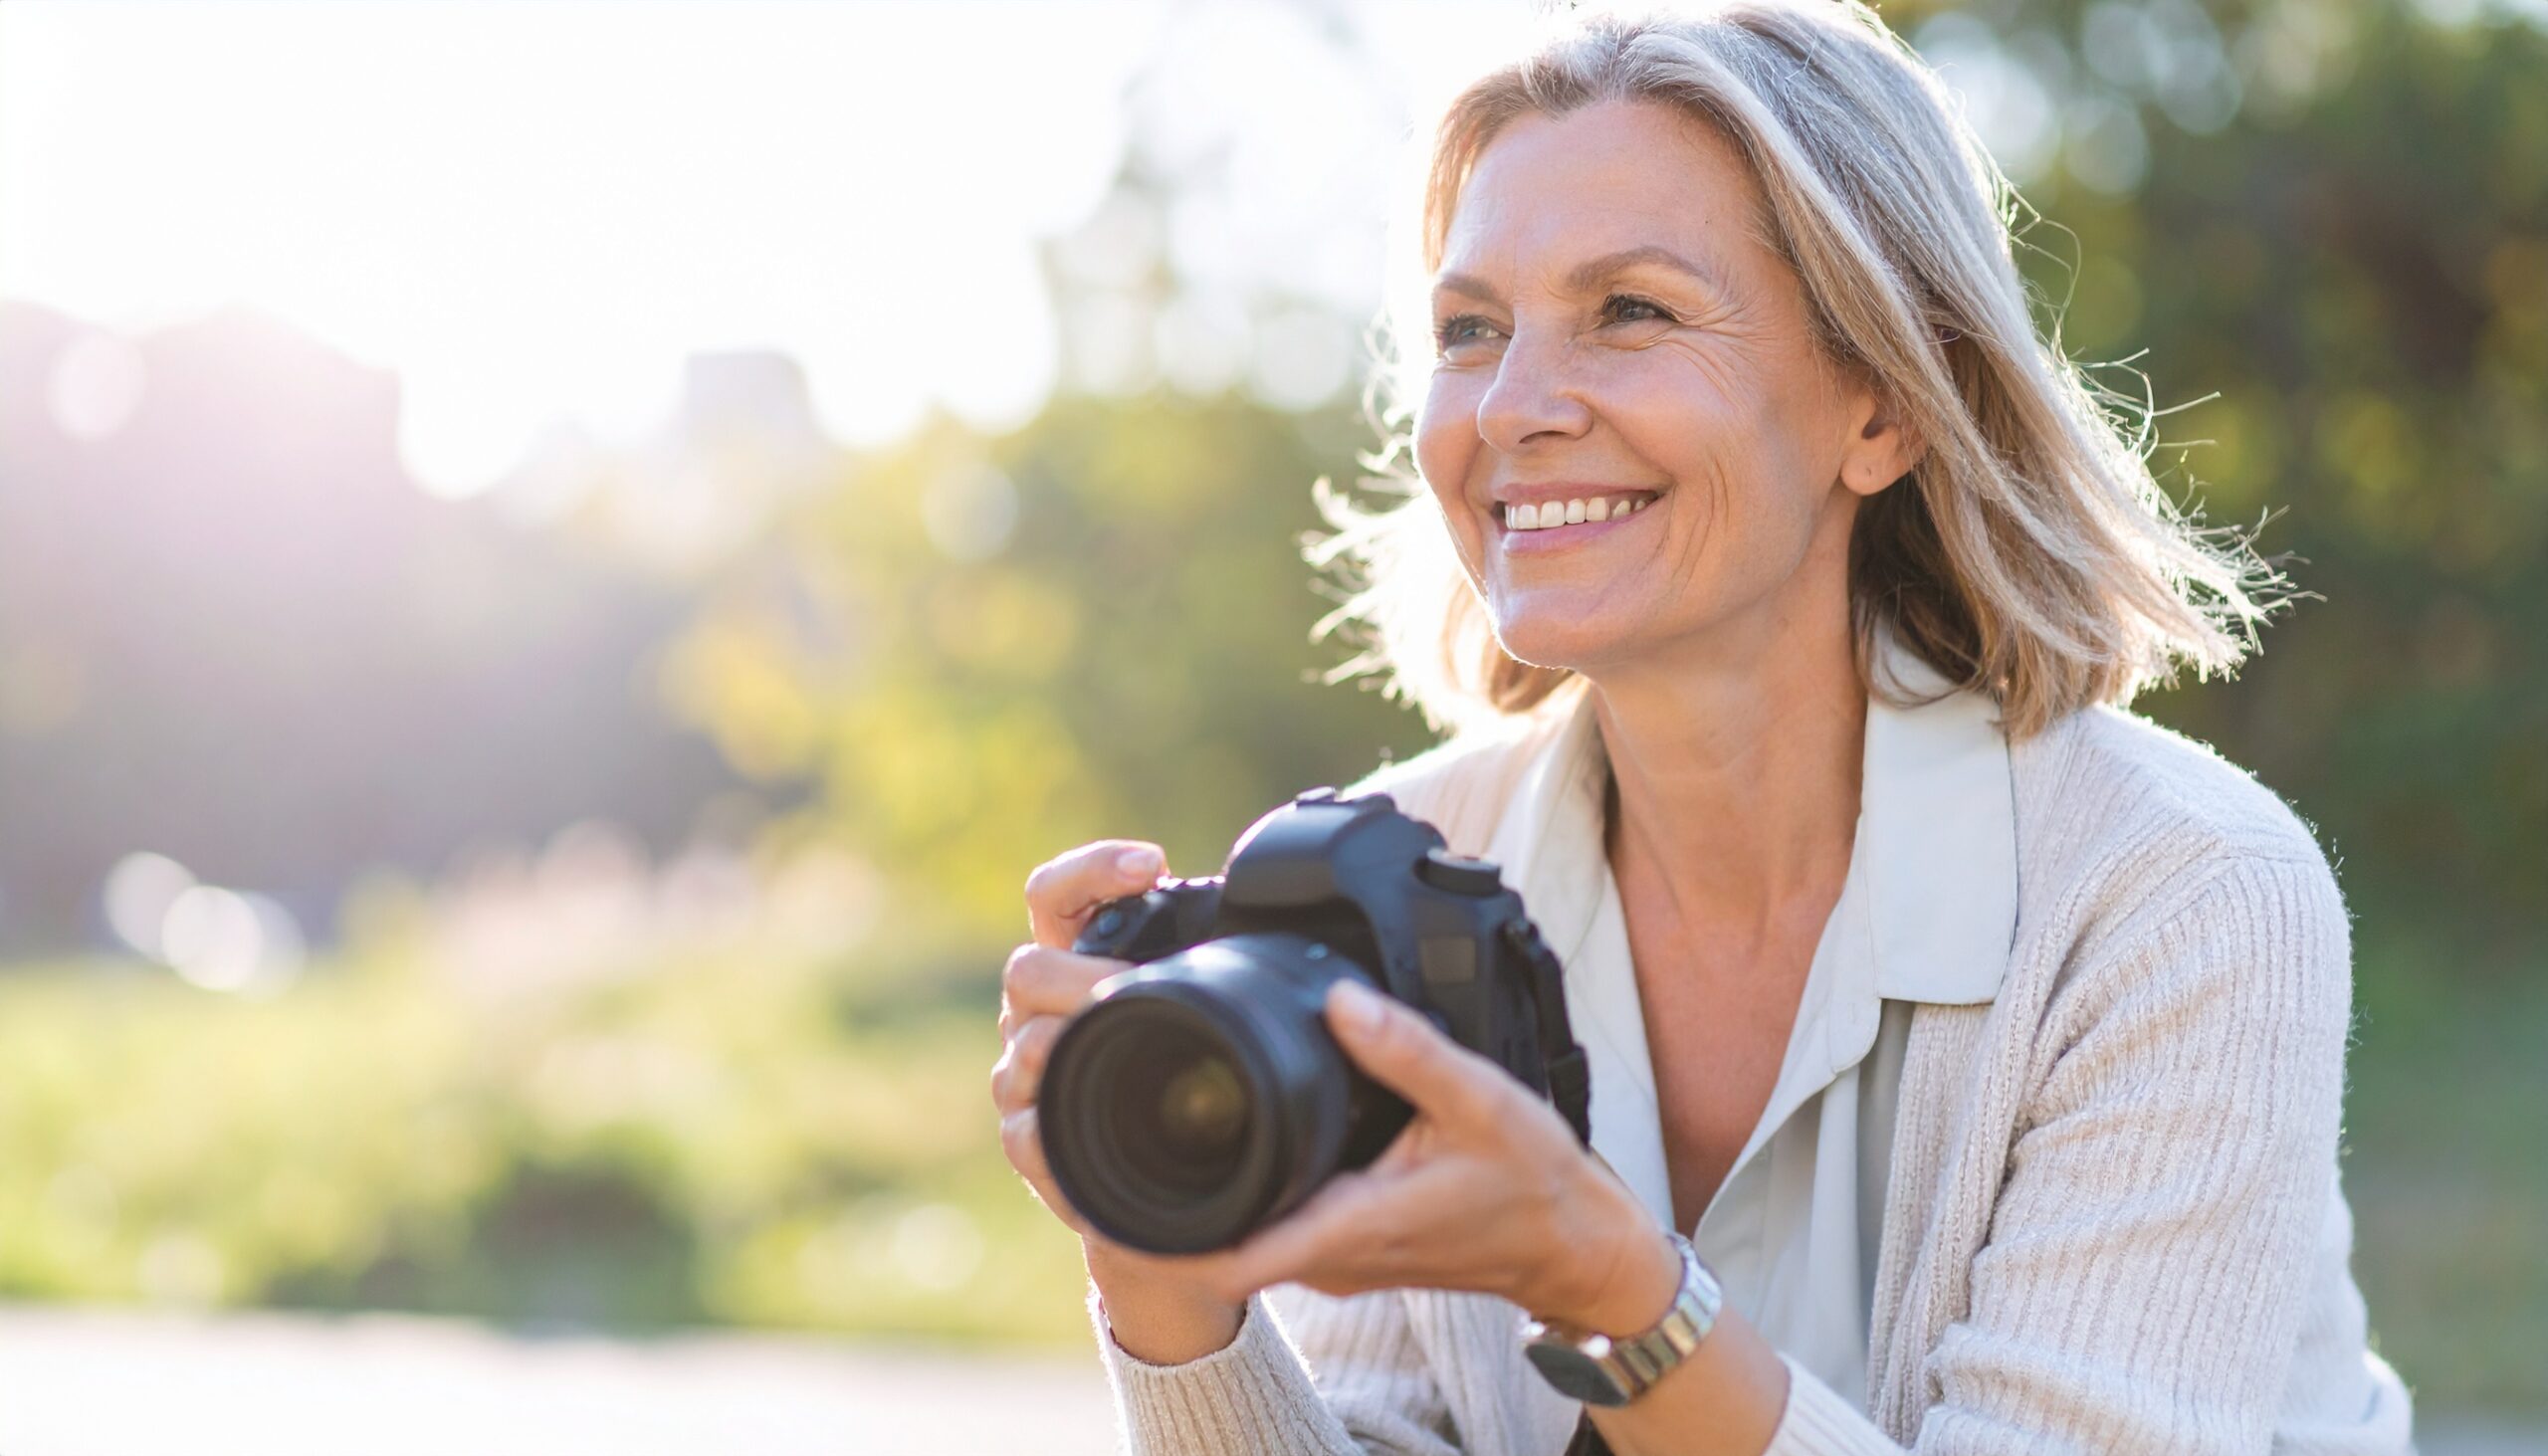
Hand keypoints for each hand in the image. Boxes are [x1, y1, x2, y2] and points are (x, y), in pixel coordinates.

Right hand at [991, 838, 1245, 1361]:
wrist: (1183, 1199)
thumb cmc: (1206, 1093)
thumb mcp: (1216, 1016)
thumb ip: (1222, 964)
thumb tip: (1281, 908)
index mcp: (1081, 965)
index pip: (1055, 895)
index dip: (1092, 869)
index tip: (1153, 863)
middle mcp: (1041, 1014)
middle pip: (1027, 969)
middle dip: (1083, 974)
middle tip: (1135, 985)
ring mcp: (1027, 1077)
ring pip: (1025, 1046)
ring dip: (1077, 1047)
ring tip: (1127, 1051)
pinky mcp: (1033, 1143)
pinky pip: (1028, 1132)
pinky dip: (1066, 1130)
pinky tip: (1103, 1132)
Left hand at [1153, 979, 1676, 1334]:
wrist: (1574, 1245)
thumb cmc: (1534, 1183)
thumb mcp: (1480, 1098)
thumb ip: (1407, 1049)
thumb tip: (1336, 997)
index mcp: (1347, 1225)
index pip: (1222, 1251)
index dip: (1160, 1218)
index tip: (1124, 1159)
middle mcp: (1328, 1255)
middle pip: (1214, 1231)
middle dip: (1173, 1177)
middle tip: (1145, 1096)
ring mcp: (1334, 1257)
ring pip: (1242, 1223)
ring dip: (1212, 1176)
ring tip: (1186, 1101)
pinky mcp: (1345, 1245)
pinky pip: (1275, 1217)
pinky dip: (1254, 1179)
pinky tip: (1252, 1125)